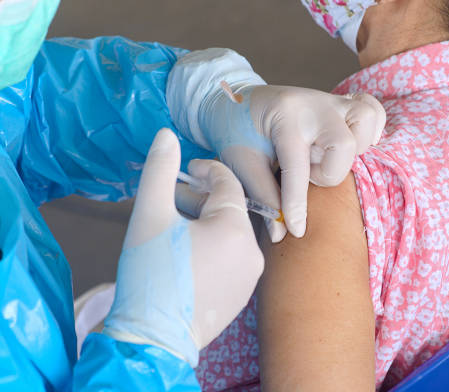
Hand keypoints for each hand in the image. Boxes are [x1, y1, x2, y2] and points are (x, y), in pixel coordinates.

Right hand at [103, 128, 263, 366]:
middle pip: (230, 209)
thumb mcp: (149, 216)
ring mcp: (251, 276)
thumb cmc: (150, 276)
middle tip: (173, 195)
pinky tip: (187, 250)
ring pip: (231, 234)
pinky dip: (213, 246)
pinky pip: (232, 257)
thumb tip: (166, 135)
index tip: (184, 169)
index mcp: (234, 229)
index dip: (206, 170)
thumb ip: (159, 170)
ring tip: (176, 223)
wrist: (153, 338)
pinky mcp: (243, 294)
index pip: (228, 184)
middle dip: (203, 197)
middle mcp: (252, 252)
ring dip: (207, 221)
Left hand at [167, 49, 385, 241]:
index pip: (297, 168)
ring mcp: (332, 100)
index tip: (296, 230)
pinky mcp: (343, 104)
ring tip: (326, 157)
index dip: (297, 205)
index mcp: (284, 116)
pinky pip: (374, 111)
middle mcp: (314, 104)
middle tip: (309, 173)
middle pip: (344, 144)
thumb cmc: (237, 131)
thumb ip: (263, 196)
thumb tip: (282, 233)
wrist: (239, 100)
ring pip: (366, 120)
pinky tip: (348, 145)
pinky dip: (368, 132)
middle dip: (329, 171)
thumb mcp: (242, 163)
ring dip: (352, 148)